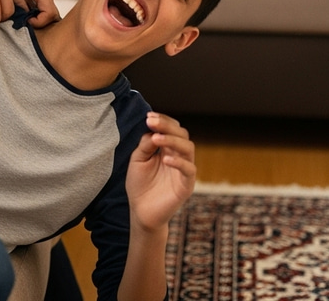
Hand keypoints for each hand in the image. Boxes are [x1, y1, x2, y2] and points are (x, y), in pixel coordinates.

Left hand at [0, 0, 58, 26]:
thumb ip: (18, 5)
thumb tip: (24, 20)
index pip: (50, 14)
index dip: (38, 23)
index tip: (24, 22)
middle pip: (52, 16)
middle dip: (39, 23)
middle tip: (22, 22)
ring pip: (48, 14)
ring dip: (36, 20)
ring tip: (20, 17)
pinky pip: (43, 10)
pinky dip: (35, 15)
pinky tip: (22, 13)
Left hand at [125, 112, 195, 231]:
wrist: (141, 211)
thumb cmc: (139, 184)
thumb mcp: (138, 159)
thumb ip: (146, 144)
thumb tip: (154, 130)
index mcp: (166, 148)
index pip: (171, 128)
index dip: (162, 120)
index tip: (149, 116)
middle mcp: (178, 156)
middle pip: (181, 134)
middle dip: (167, 125)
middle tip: (151, 121)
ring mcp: (183, 170)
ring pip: (188, 148)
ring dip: (172, 140)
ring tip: (156, 138)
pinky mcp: (186, 185)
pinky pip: (189, 170)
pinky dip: (179, 162)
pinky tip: (165, 159)